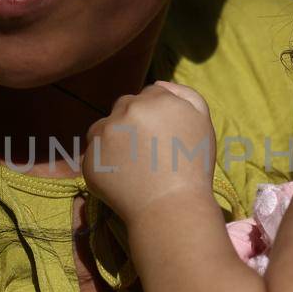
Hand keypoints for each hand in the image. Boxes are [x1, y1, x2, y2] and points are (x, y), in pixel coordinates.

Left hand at [82, 81, 215, 222]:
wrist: (171, 208)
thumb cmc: (193, 168)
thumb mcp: (202, 123)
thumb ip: (186, 95)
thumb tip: (158, 83)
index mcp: (156, 99)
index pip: (150, 95)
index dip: (157, 116)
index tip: (163, 137)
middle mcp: (128, 109)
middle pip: (125, 106)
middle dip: (133, 123)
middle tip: (148, 152)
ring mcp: (105, 133)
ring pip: (104, 127)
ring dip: (114, 139)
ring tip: (133, 165)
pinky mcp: (90, 158)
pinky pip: (94, 154)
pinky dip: (104, 164)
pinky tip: (123, 179)